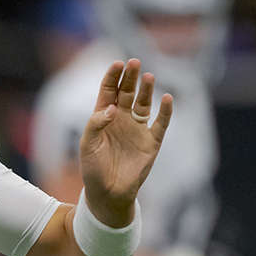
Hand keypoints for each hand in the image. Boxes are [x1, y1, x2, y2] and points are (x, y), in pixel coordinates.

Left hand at [78, 58, 171, 226]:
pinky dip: (165, 111)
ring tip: (149, 76)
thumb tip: (112, 108)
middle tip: (134, 62)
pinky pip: (161, 124)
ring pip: (144, 104)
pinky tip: (167, 98)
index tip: (117, 64)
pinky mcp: (151, 142)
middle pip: (127, 92)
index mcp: (103, 117)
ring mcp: (137, 130)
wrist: (107, 193)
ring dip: (147, 90)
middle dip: (130, 77)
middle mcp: (121, 119)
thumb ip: (96, 123)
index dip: (113, 77)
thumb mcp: (87, 144)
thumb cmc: (93, 168)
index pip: (109, 91)